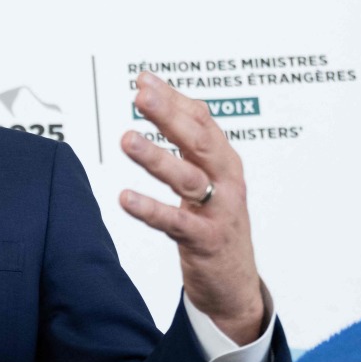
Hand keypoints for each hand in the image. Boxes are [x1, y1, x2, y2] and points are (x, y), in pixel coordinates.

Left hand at [120, 72, 265, 343]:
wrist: (234, 282)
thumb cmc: (214, 221)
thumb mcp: (207, 176)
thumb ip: (187, 140)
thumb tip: (160, 94)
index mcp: (224, 161)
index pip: (201, 120)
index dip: (173, 99)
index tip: (144, 79)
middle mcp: (225, 180)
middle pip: (198, 140)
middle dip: (169, 115)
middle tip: (141, 96)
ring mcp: (218, 210)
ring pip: (187, 178)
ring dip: (156, 158)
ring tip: (128, 140)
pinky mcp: (205, 240)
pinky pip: (175, 222)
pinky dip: (150, 209)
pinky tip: (126, 198)